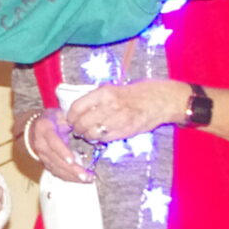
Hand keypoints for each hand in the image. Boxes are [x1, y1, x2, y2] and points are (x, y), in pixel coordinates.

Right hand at [25, 114, 93, 183]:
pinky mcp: (46, 164)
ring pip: (57, 169)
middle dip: (72, 170)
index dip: (62, 152)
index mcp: (45, 130)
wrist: (33, 128)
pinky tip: (80, 180)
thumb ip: (69, 119)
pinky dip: (69, 178)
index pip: (53, 143)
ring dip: (72, 176)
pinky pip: (57, 173)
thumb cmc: (51, 120)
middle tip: (86, 175)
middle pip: (56, 160)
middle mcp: (41, 145)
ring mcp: (42, 156)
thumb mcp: (58, 114)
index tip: (72, 160)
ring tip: (88, 179)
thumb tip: (80, 126)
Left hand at [65, 80, 185, 143]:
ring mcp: (117, 120)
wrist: (158, 100)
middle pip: (82, 123)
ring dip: (86, 136)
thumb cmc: (134, 93)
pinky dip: (99, 139)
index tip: (70, 119)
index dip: (70, 116)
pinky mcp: (124, 132)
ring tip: (88, 133)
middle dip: (76, 128)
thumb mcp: (113, 89)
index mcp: (104, 93)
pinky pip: (104, 139)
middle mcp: (109, 106)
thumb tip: (77, 108)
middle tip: (77, 129)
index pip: (77, 107)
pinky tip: (100, 136)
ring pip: (91, 134)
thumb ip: (96, 98)